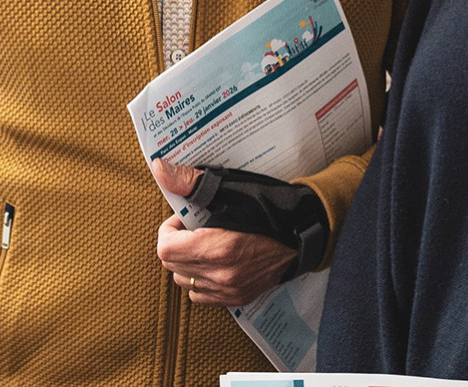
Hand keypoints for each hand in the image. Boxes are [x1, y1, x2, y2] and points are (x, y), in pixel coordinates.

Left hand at [152, 159, 296, 305]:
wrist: (306, 232)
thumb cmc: (270, 208)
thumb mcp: (231, 189)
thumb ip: (192, 183)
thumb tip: (161, 170)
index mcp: (217, 248)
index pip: (166, 249)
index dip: (169, 229)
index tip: (184, 217)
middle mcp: (221, 275)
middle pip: (172, 265)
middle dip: (176, 244)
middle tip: (195, 226)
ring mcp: (229, 290)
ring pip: (184, 282)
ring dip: (186, 262)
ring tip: (205, 243)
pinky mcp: (238, 298)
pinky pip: (202, 295)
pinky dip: (201, 279)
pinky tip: (215, 261)